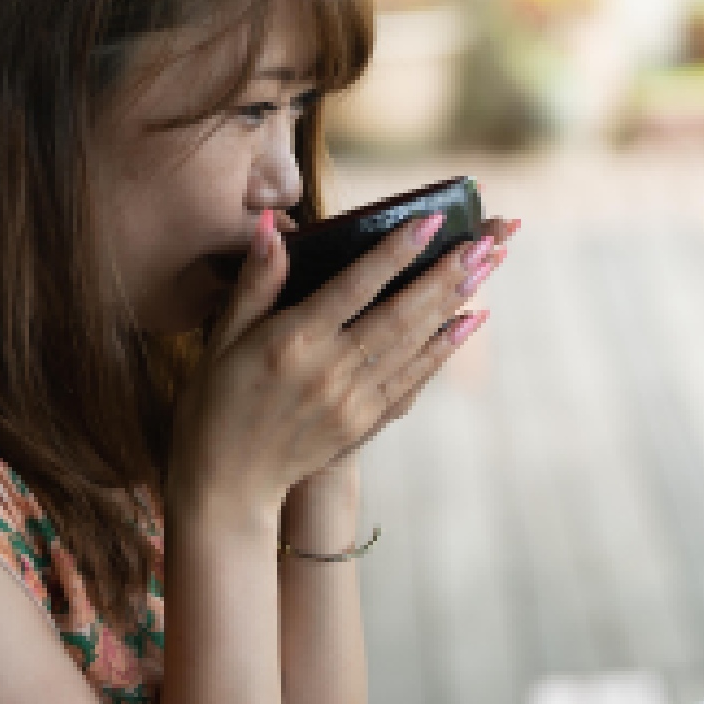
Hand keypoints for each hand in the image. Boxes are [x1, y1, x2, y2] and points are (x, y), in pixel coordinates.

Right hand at [168, 212, 513, 524]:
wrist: (227, 482)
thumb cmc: (217, 401)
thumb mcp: (223, 337)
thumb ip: (255, 282)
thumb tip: (272, 226)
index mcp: (291, 341)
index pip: (353, 285)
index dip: (394, 252)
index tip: (432, 221)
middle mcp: (328, 371)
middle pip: (397, 314)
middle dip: (443, 275)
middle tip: (483, 242)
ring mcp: (351, 402)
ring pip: (412, 345)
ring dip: (452, 304)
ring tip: (486, 268)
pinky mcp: (364, 424)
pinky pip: (412, 380)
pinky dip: (442, 350)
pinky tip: (468, 323)